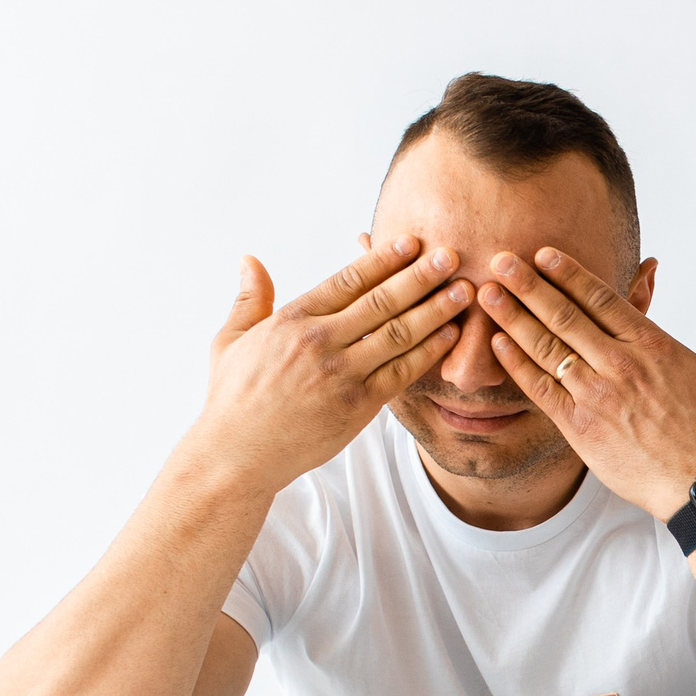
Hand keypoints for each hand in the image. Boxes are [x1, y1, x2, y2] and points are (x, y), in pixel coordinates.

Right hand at [194, 240, 469, 495]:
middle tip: (452, 255)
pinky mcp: (358, 406)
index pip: (348, 280)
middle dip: (421, 276)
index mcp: (292, 320)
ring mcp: (342, 375)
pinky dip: (429, 352)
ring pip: (399, 334)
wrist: (238, 454)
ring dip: (435, 310)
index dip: (384, 258)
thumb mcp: (231, 340)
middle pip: (381, 301)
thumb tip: (250, 260)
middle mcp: (320, 342)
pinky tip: (451, 335)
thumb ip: (249, 299)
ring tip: (464, 291)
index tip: (412, 241)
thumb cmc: (234, 397)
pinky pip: (402, 373)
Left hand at [478, 247, 695, 520]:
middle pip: (565, 315)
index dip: (568, 274)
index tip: (542, 254)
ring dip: (513, 317)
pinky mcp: (580, 427)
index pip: (601, 299)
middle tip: (500, 260)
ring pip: (546, 347)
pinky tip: (498, 343)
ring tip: (487, 293)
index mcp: (653, 346)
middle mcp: (620, 364)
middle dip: (528, 285)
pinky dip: (517, 364)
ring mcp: (597, 395)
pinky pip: (540, 389)